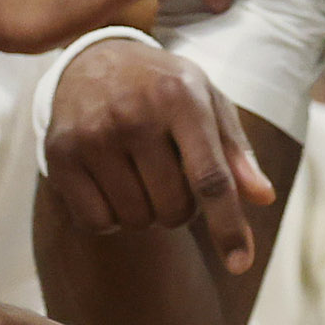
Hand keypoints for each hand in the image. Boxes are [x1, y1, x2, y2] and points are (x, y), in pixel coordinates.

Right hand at [43, 34, 273, 273]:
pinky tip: (112, 183)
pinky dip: (111, 217)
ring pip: (137, 221)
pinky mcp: (60, 155)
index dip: (227, 225)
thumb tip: (264, 198)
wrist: (93, 60)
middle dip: (182, 208)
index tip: (241, 264)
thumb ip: (236, 152)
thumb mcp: (208, 103)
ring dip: (147, 212)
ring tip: (141, 174)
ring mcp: (93, 135)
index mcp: (181, 97)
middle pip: (174, 209)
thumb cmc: (163, 89)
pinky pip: (97, 222)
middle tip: (171, 175)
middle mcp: (134, 114)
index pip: (209, 177)